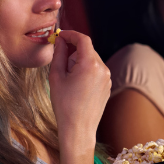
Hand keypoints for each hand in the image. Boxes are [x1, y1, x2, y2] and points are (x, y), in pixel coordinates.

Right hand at [48, 30, 110, 163]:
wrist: (78, 129)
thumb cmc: (65, 105)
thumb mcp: (56, 76)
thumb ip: (58, 54)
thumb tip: (60, 41)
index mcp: (90, 64)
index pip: (83, 39)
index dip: (71, 34)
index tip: (61, 36)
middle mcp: (103, 69)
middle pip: (87, 50)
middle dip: (73, 51)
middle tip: (60, 64)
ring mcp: (107, 78)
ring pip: (92, 60)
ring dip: (80, 62)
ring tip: (69, 80)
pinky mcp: (108, 85)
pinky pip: (96, 71)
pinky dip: (86, 71)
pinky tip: (77, 86)